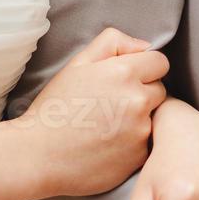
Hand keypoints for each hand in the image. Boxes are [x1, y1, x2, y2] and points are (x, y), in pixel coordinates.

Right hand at [21, 28, 167, 197]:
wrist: (38, 155)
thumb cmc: (55, 108)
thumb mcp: (77, 64)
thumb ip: (113, 43)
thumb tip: (144, 45)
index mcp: (123, 73)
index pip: (160, 62)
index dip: (144, 68)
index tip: (128, 79)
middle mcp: (138, 100)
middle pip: (160, 89)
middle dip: (143, 92)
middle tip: (112, 103)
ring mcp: (141, 130)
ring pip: (155, 117)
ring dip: (139, 118)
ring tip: (108, 125)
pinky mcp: (139, 156)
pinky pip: (146, 142)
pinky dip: (133, 142)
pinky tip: (108, 144)